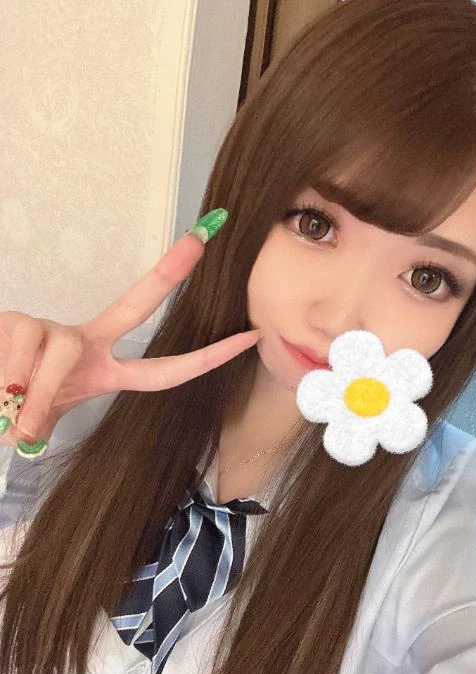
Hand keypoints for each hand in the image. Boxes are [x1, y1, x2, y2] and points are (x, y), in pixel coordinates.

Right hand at [0, 227, 260, 450]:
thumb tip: (26, 428)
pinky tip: (0, 385)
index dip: (206, 358)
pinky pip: (25, 344)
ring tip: (13, 410)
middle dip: (169, 273)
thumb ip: (41, 418)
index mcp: (104, 371)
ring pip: (64, 347)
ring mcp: (53, 328)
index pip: (164, 369)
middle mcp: (86, 342)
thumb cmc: (10, 407)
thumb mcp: (37, 421)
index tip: (248, 339)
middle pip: (136, 303)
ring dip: (37, 388)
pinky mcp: (18, 319)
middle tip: (202, 240)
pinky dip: (10, 377)